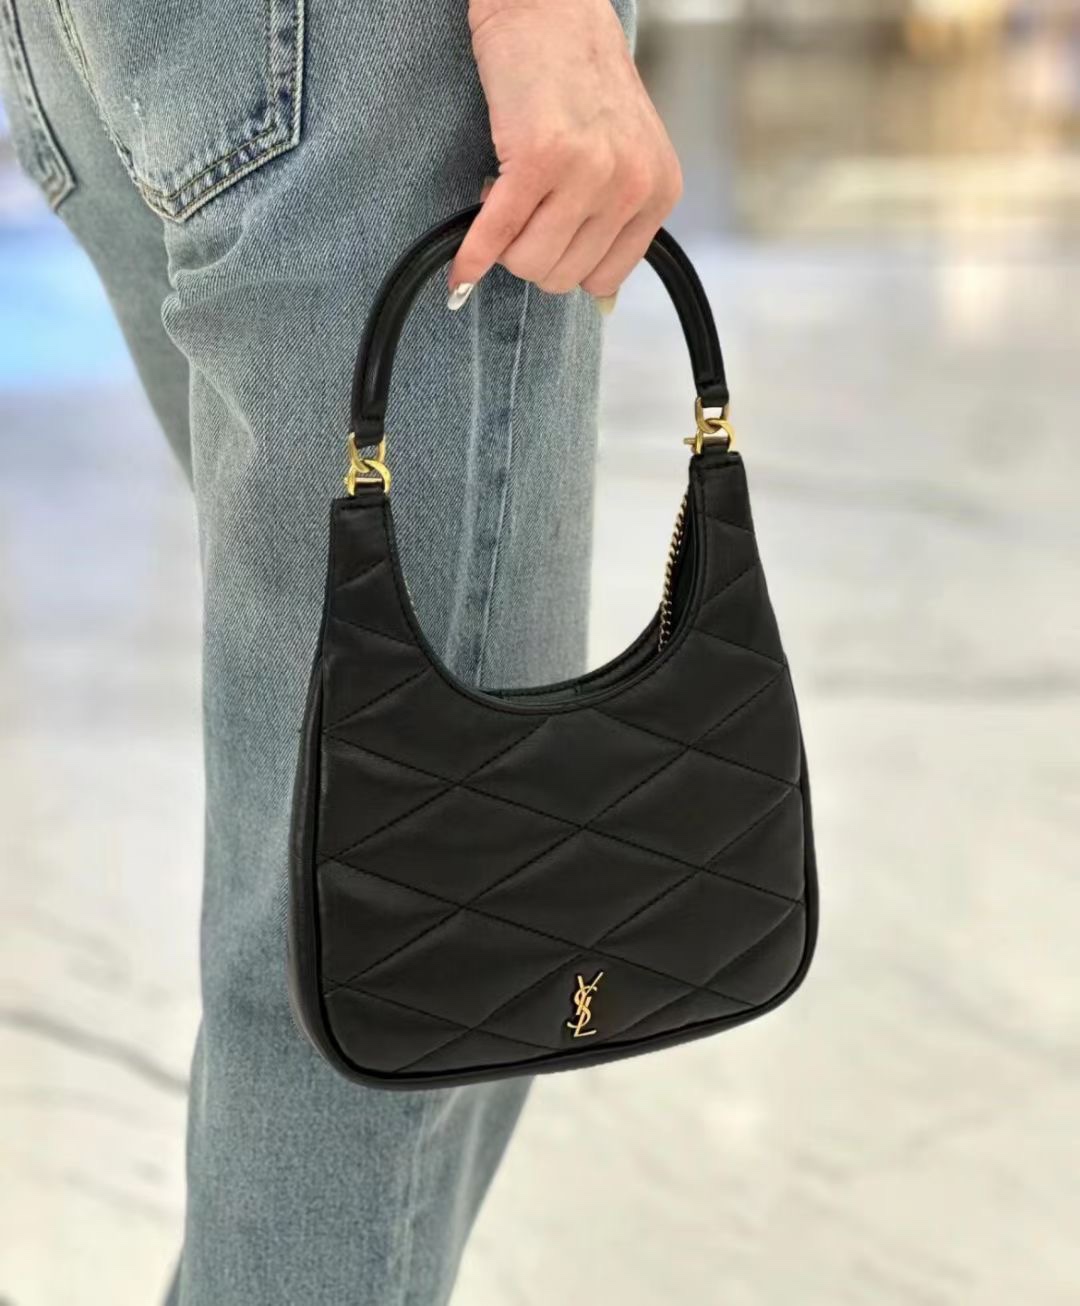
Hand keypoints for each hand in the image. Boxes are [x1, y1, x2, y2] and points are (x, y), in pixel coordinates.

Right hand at [449, 0, 682, 304]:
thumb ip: (618, 220)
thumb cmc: (579, 75)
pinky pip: (496, 234)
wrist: (548, 5)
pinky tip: (461, 268)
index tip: (548, 234)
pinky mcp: (538, 159)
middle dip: (531, 253)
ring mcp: (587, 173)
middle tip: (521, 212)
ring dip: (504, 246)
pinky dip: (471, 257)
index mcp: (659, 190)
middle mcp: (631, 185)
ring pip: (529, 263)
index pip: (604, 280)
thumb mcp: (626, 151)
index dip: (566, 264)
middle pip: (562, 276)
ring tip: (505, 200)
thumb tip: (604, 307)